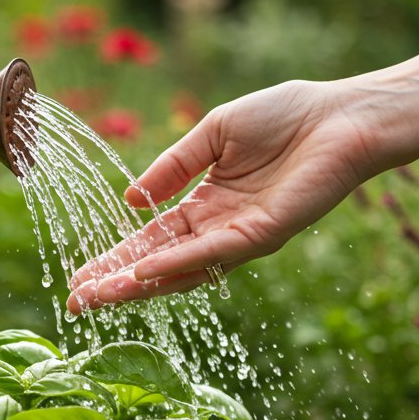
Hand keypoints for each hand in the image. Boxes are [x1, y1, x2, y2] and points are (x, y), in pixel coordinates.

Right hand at [67, 79, 378, 311]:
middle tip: (76, 303)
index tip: (79, 276)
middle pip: (160, 265)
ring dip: (139, 283)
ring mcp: (243, 237)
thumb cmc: (286, 117)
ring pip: (182, 269)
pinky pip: (214, 252)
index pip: (152, 240)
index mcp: (208, 206)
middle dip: (117, 284)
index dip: (115, 258)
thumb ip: (174, 167)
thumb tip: (129, 199)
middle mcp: (222, 230)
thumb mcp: (213, 135)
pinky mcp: (266, 233)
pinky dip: (178, 263)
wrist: (342, 116)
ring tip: (100, 296)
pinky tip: (145, 272)